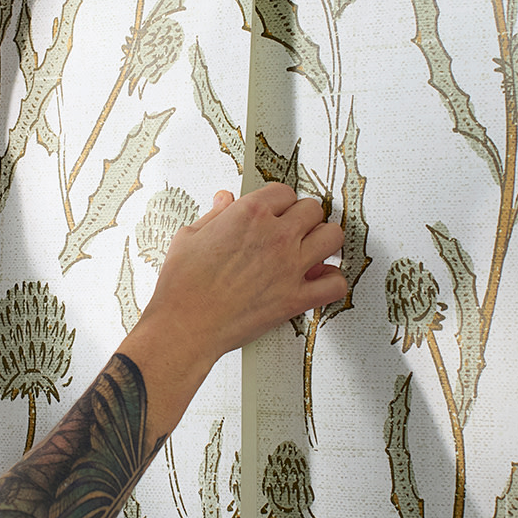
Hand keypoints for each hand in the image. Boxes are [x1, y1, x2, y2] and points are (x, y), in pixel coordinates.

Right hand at [137, 183, 347, 367]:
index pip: (284, 192)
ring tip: (311, 248)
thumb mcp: (190, 237)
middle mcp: (275, 236)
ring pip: (332, 236)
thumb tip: (225, 200)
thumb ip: (214, 215)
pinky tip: (319, 280)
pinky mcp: (296, 298)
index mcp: (249, 214)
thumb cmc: (182, 285)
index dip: (279, 202)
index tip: (276, 211)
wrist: (184, 326)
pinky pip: (335, 284)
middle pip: (312, 209)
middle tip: (293, 229)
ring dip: (324, 240)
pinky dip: (332, 281)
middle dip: (302, 217)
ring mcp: (289, 267)